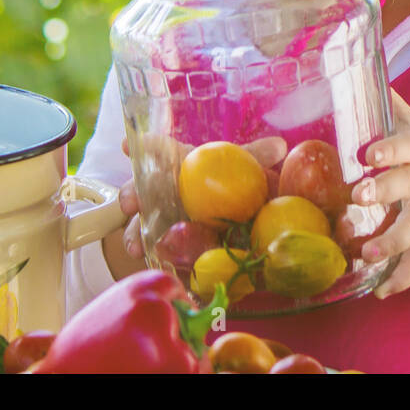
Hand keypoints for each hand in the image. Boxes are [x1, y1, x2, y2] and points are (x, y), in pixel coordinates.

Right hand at [116, 133, 287, 259]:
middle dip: (131, 194)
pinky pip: (149, 250)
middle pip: (138, 188)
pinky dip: (149, 258)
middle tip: (132, 203)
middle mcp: (157, 191)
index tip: (129, 144)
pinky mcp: (156, 244)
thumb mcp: (237, 170)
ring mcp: (153, 218)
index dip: (143, 147)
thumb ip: (253, 157)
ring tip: (136, 246)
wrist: (219, 223)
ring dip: (133, 232)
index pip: (157, 151)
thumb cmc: (221, 184)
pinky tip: (151, 264)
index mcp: (176, 166)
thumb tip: (281, 146)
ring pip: (136, 222)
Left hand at [352, 88, 409, 298]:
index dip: (390, 149)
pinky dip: (400, 279)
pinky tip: (380, 291)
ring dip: (391, 243)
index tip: (367, 154)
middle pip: (409, 186)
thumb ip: (392, 108)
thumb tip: (365, 74)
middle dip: (386, 191)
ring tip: (367, 253)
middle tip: (360, 196)